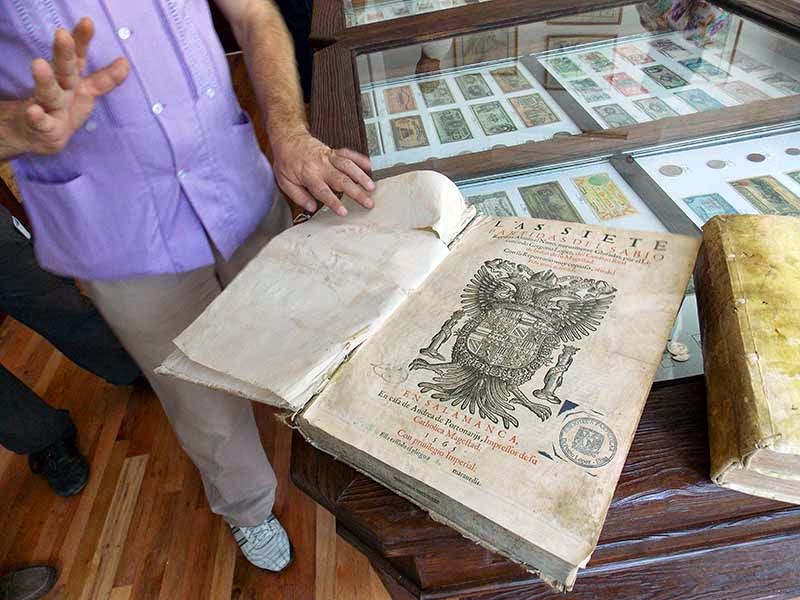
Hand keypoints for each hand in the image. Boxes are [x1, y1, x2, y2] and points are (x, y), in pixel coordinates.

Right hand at [14, 17, 128, 154]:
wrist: (41, 134)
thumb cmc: (65, 107)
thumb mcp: (86, 91)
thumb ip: (105, 79)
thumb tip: (126, 62)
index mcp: (71, 77)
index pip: (78, 56)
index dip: (82, 40)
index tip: (87, 22)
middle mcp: (60, 87)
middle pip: (63, 68)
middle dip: (63, 52)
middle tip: (61, 35)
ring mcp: (49, 104)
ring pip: (48, 91)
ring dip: (44, 79)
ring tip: (38, 64)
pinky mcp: (42, 125)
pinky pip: (40, 121)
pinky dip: (36, 116)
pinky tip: (34, 111)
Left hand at [271, 131, 374, 216]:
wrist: (288, 138)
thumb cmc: (286, 161)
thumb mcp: (284, 182)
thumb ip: (299, 196)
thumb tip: (311, 208)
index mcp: (309, 175)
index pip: (323, 191)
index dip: (334, 202)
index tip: (344, 212)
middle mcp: (321, 166)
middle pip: (341, 180)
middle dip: (356, 192)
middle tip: (367, 203)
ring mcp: (329, 157)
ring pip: (348, 166)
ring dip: (361, 176)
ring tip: (371, 188)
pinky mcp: (334, 151)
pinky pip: (349, 154)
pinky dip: (360, 159)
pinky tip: (370, 166)